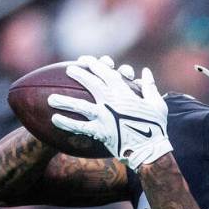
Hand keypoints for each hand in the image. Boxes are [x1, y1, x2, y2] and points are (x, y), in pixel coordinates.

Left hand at [48, 55, 171, 170]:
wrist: (151, 148)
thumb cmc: (156, 126)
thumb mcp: (157, 103)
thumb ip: (149, 86)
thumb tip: (145, 72)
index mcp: (125, 92)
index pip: (107, 73)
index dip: (95, 65)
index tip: (85, 60)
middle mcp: (112, 101)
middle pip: (91, 83)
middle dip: (79, 74)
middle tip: (69, 70)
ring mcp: (105, 116)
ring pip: (81, 105)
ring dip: (65, 101)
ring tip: (51, 99)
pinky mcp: (101, 131)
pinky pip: (81, 127)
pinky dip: (67, 123)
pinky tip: (55, 119)